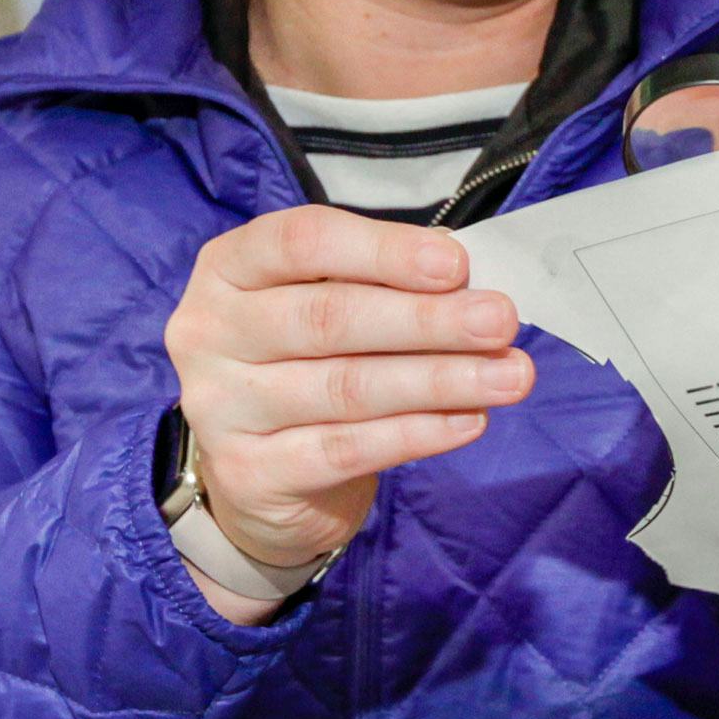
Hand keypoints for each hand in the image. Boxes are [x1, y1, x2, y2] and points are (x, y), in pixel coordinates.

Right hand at [162, 204, 530, 572]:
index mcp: (229, 268)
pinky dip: (416, 434)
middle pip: (328, 318)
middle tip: (499, 322)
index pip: (301, 242)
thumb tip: (468, 284)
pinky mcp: (250, 473)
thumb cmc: (306, 363)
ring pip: (345, 388)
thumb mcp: (327, 304)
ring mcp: (221, 407)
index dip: (383, 250)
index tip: (456, 265)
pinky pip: (346, 450)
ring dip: (438, 379)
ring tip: (508, 376)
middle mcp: (210, 332)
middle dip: (426, 320)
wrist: (258, 476)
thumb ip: (380, 285)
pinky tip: (468, 420)